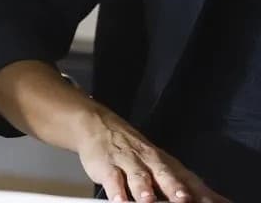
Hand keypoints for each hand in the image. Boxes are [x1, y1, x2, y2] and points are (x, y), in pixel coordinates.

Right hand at [71, 107, 227, 202]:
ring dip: (143, 189)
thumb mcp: (163, 166)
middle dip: (175, 188)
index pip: (190, 181)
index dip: (203, 194)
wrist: (96, 124)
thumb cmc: (136, 153)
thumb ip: (190, 186)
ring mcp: (129, 163)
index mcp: (169, 166)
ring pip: (138, 176)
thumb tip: (223, 201)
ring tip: (147, 200)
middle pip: (166, 175)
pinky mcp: (107, 166)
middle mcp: (152, 163)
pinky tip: (119, 199)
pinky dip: (116, 189)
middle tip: (184, 199)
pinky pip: (112, 179)